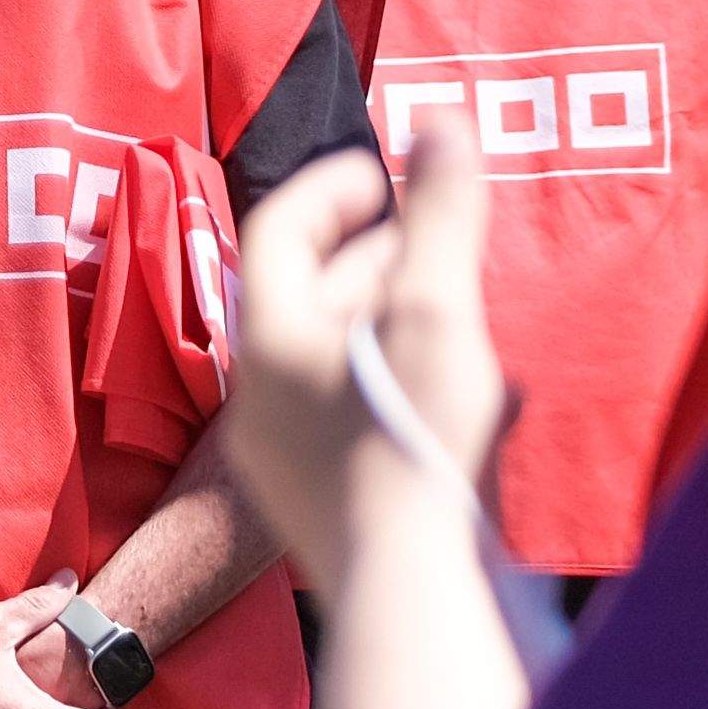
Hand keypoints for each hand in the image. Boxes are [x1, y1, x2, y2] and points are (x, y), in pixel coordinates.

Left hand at [228, 133, 508, 577]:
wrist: (408, 589)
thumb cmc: (411, 440)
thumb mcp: (434, 311)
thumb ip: (437, 216)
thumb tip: (438, 120)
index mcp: (264, 334)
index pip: (275, 230)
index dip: (328, 190)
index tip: (383, 173)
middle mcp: (253, 391)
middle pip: (306, 297)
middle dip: (373, 257)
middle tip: (431, 239)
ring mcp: (278, 455)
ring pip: (330, 358)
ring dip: (390, 323)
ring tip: (453, 312)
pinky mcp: (315, 505)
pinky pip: (345, 416)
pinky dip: (392, 385)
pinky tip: (451, 397)